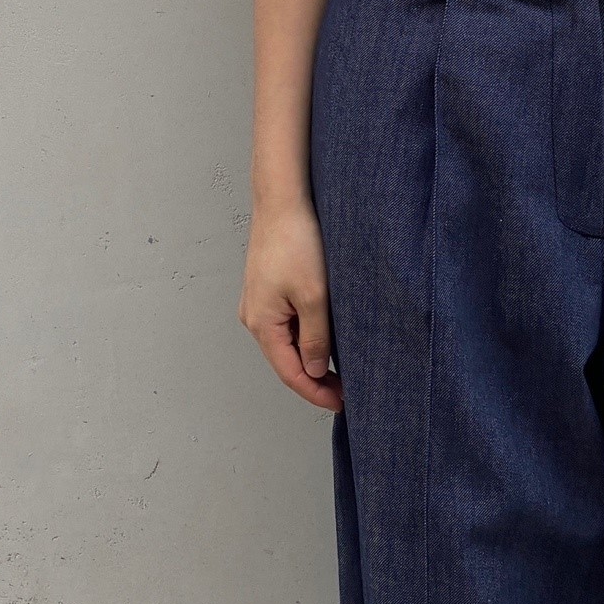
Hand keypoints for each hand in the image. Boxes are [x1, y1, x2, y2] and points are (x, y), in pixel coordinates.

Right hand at [238, 196, 343, 411]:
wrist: (282, 200)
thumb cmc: (296, 242)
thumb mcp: (313, 296)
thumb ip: (315, 338)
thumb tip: (314, 372)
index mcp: (262, 324)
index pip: (290, 373)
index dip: (316, 392)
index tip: (343, 403)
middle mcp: (255, 317)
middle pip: (286, 360)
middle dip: (315, 378)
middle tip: (348, 390)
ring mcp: (260, 301)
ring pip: (287, 341)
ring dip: (312, 356)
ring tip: (341, 367)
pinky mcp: (269, 287)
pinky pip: (288, 322)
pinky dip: (307, 335)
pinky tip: (327, 336)